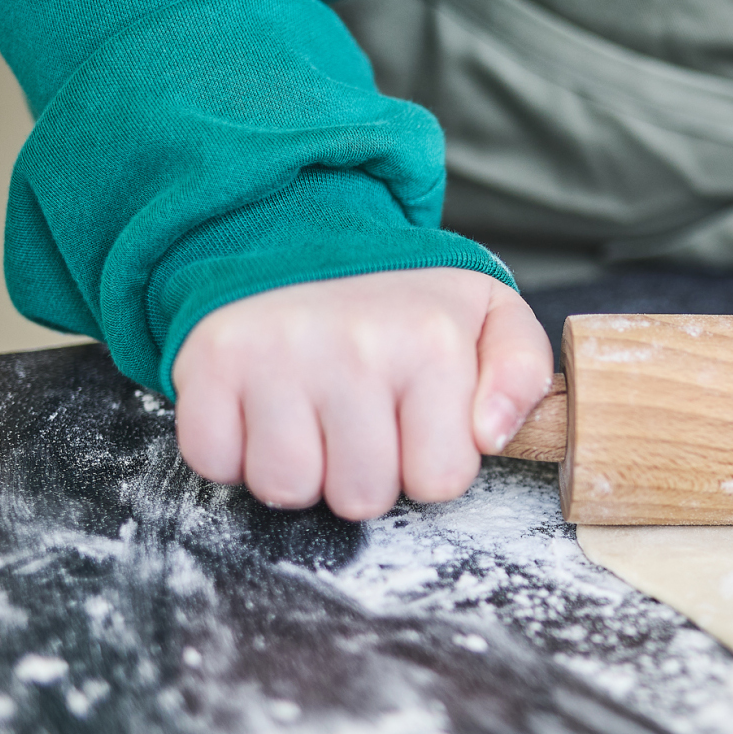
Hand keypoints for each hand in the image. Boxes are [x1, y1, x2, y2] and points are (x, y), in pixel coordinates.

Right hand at [172, 269, 554, 519]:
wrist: (306, 236)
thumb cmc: (406, 300)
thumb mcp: (492, 319)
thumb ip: (523, 375)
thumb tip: (491, 435)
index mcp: (432, 341)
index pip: (439, 481)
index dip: (429, 463)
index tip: (418, 420)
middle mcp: (353, 345)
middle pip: (361, 497)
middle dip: (366, 473)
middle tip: (363, 416)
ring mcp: (275, 353)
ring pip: (286, 488)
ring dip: (301, 468)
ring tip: (315, 412)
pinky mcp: (209, 361)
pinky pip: (215, 462)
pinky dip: (234, 451)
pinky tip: (264, 407)